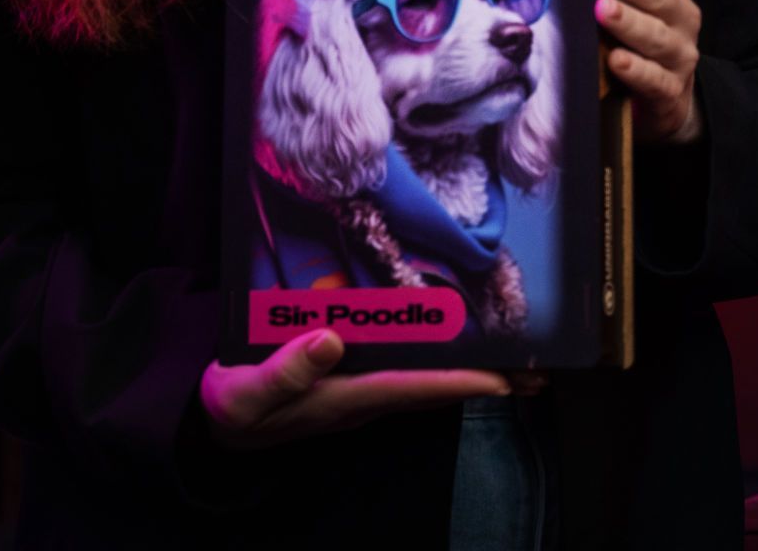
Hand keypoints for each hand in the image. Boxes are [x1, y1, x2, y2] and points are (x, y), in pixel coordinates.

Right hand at [198, 330, 542, 450]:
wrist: (218, 421)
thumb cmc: (237, 404)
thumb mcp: (251, 390)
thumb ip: (288, 368)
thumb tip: (332, 340)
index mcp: (350, 396)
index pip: (419, 387)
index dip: (466, 381)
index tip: (510, 378)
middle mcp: (367, 394)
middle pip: (439, 383)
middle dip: (488, 377)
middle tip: (539, 368)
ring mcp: (362, 386)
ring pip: (428, 373)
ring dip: (472, 365)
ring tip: (516, 354)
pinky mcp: (353, 375)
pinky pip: (407, 362)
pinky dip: (438, 352)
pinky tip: (455, 337)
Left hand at [590, 0, 703, 145]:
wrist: (666, 92)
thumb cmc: (638, 33)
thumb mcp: (633, 0)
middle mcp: (682, 15)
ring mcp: (680, 53)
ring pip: (656, 36)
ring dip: (629, 21)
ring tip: (602, 9)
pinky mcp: (672, 89)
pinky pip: (655, 79)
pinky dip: (636, 70)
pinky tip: (616, 60)